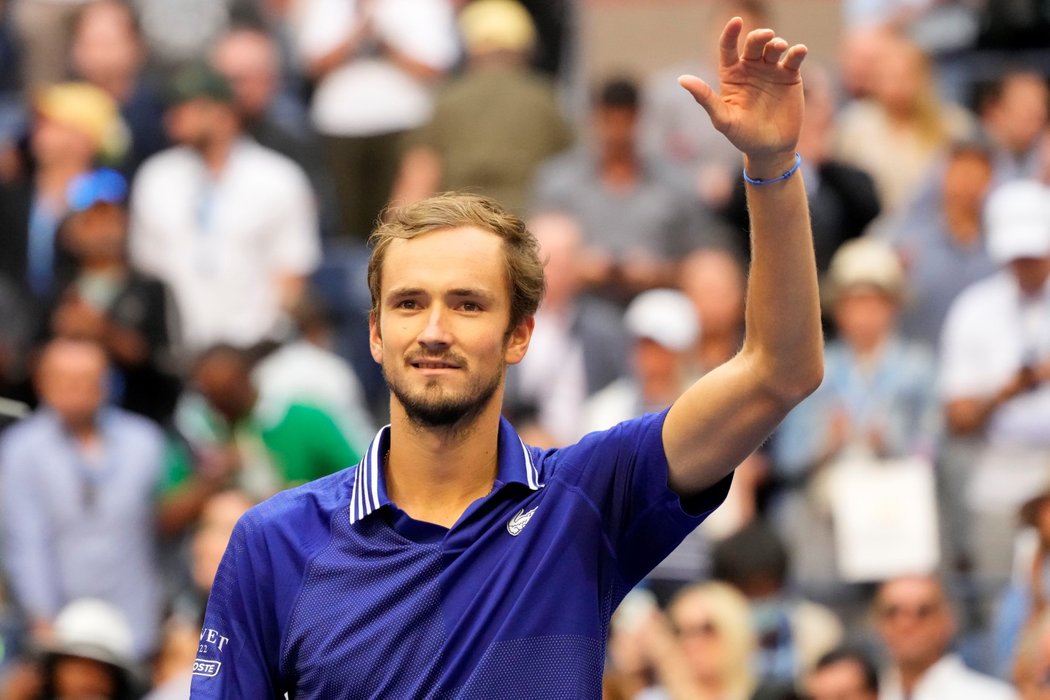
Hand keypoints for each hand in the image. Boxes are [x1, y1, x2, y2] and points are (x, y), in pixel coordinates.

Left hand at [678, 18, 806, 168]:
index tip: (736, 21)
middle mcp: (751, 68)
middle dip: (759, 36)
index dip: (731, 33)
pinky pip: (794, 59)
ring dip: (777, 43)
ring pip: (773, 48)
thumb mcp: (722, 118)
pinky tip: (799, 51)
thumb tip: (682, 79)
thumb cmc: (742, 135)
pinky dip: (797, 52)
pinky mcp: (790, 76)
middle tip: (765, 36)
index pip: (729, 48)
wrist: (770, 149)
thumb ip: (705, 98)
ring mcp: (771, 70)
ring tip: (778, 47)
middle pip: (753, 43)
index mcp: (732, 74)